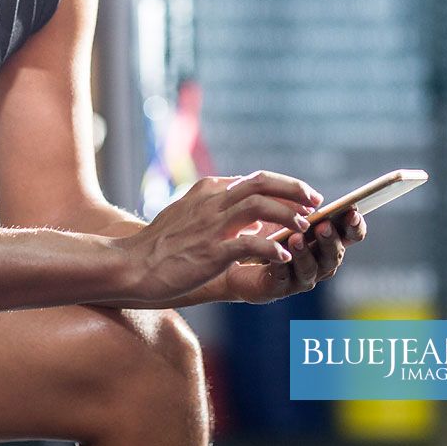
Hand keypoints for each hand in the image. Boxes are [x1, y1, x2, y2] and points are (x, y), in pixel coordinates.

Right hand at [113, 171, 322, 303]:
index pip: (255, 179)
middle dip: (294, 190)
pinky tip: (283, 257)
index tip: (304, 196)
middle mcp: (211, 201)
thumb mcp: (188, 217)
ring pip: (260, 208)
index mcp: (208, 191)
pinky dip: (271, 248)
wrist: (130, 266)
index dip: (284, 186)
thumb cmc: (159, 247)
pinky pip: (250, 245)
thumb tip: (253, 221)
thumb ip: (218, 212)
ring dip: (288, 216)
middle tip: (316, 203)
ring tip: (306, 228)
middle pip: (262, 183)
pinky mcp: (210, 251)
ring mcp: (210, 225)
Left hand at [221, 208, 367, 304]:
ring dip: (305, 253)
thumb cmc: (268, 230)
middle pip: (334, 254)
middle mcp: (320, 261)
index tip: (352, 212)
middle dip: (330, 240)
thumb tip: (313, 199)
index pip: (351, 234)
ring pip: (310, 268)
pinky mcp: (279, 287)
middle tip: (323, 226)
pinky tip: (277, 255)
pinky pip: (283, 277)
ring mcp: (301, 277)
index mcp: (328, 240)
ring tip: (296, 238)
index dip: (355, 225)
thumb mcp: (286, 212)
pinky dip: (282, 266)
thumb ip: (301, 207)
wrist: (240, 254)